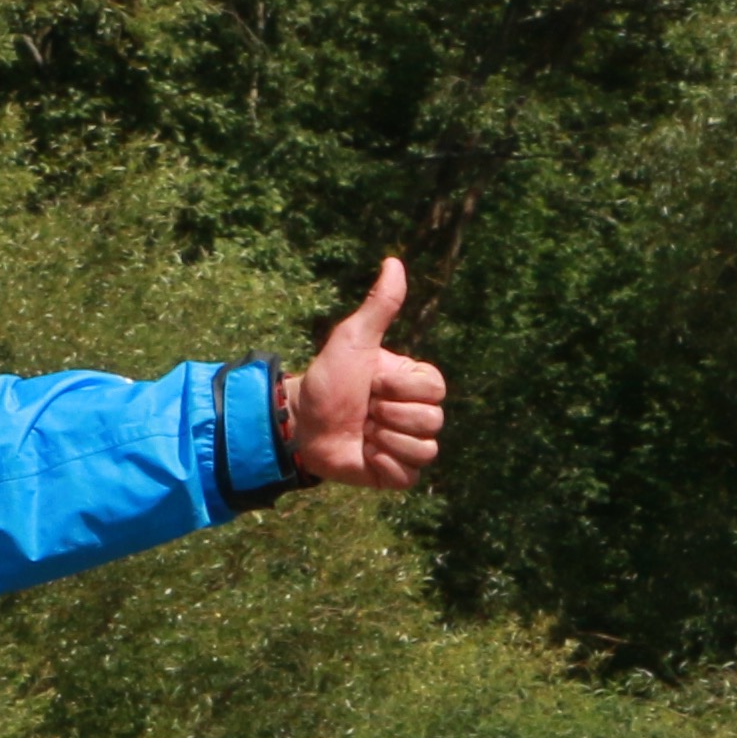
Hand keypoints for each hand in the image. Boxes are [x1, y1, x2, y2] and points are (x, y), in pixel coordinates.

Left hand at [277, 255, 445, 490]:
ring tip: (363, 432)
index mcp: (416, 383)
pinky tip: (365, 454)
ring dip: (384, 440)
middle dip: (388, 414)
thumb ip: (379, 306)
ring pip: (424, 449)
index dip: (399, 388)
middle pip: (432, 420)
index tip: (372, 382)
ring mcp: (410, 446)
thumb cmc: (328, 379)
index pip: (435, 389)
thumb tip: (393, 262)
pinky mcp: (397, 474)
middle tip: (364, 409)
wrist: (301, 423)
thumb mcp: (353, 340)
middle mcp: (419, 414)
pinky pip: (408, 475)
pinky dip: (383, 466)